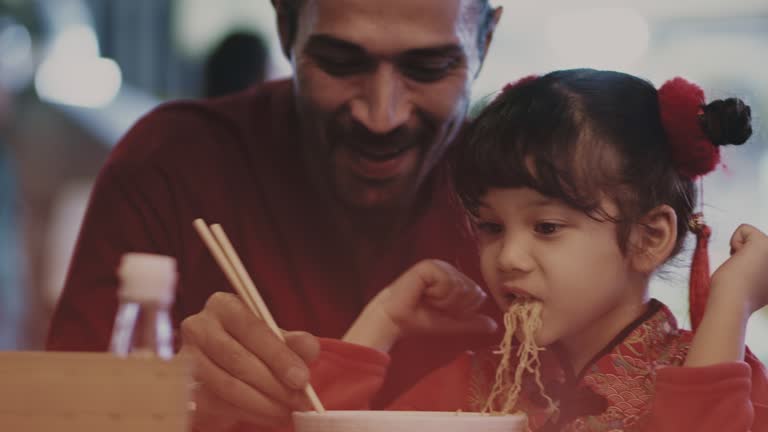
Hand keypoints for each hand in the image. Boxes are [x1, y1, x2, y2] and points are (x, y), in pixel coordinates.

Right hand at [179, 292, 319, 430]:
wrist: (223, 367)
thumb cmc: (254, 347)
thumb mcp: (278, 339)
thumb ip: (296, 342)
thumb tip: (309, 347)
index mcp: (224, 306)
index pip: (252, 329)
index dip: (279, 356)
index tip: (302, 379)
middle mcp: (198, 327)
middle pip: (238, 359)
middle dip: (274, 384)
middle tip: (300, 402)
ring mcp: (185, 358)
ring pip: (227, 385)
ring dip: (263, 403)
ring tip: (287, 411)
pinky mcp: (183, 387)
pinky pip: (218, 404)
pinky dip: (249, 412)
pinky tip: (270, 415)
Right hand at [343, 259, 496, 351]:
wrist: (397, 321)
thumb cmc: (420, 320)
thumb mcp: (452, 323)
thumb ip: (472, 322)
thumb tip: (494, 325)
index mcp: (456, 280)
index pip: (478, 295)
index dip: (463, 309)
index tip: (443, 311)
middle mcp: (449, 269)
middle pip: (472, 291)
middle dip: (455, 306)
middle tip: (433, 305)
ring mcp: (439, 265)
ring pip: (461, 287)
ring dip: (444, 301)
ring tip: (427, 299)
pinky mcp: (428, 266)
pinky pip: (447, 282)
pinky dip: (437, 294)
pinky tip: (423, 293)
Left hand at [686, 224, 767, 366]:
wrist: (732, 303)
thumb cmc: (739, 296)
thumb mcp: (760, 283)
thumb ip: (764, 271)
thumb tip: (749, 258)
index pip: (763, 255)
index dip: (751, 261)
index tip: (751, 275)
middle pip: (759, 243)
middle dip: (746, 253)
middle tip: (745, 272)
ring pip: (753, 236)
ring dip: (741, 250)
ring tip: (742, 268)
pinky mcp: (764, 243)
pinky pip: (744, 228)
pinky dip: (734, 241)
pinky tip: (737, 260)